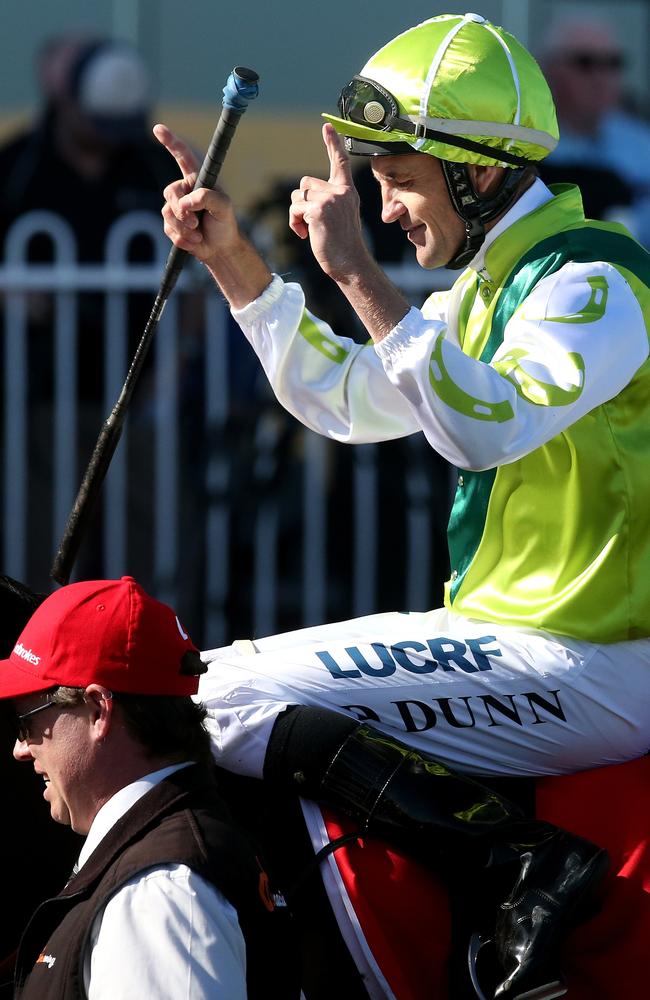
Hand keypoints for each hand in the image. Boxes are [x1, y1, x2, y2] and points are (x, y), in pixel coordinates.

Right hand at [154, 123, 241, 264]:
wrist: (220, 249)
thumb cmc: (225, 223)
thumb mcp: (224, 207)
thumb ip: (208, 198)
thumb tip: (188, 201)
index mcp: (197, 179)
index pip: (183, 157)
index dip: (170, 142)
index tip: (158, 128)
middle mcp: (184, 190)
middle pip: (170, 192)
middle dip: (182, 210)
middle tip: (195, 222)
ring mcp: (176, 207)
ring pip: (167, 212)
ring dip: (184, 227)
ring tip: (198, 233)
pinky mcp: (172, 224)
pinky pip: (168, 228)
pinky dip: (182, 238)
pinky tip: (195, 241)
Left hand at [289, 123, 371, 281]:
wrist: (349, 263)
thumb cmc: (342, 244)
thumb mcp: (339, 216)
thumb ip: (328, 200)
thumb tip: (303, 194)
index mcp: (347, 191)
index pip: (340, 162)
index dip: (333, 143)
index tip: (327, 125)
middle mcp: (340, 191)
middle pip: (306, 182)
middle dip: (302, 201)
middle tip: (311, 222)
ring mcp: (329, 199)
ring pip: (297, 195)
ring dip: (297, 213)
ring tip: (309, 229)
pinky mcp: (317, 209)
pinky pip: (294, 208)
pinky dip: (294, 222)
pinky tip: (304, 234)